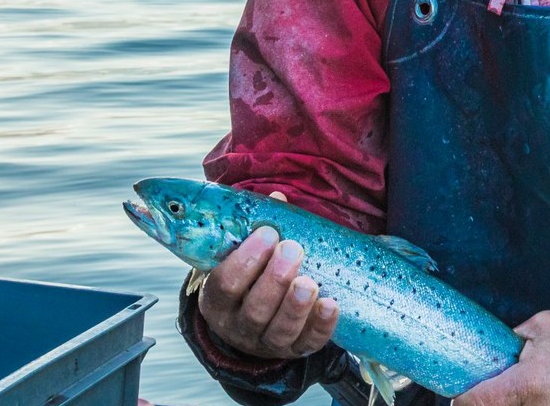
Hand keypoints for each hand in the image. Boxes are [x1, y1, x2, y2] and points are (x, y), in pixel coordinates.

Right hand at [196, 191, 339, 358]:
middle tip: (292, 249)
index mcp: (218, 300)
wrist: (248, 322)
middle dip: (274, 279)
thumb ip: (257, 227)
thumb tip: (278, 197)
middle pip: (254, 310)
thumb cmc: (247, 277)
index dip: (245, 260)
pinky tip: (331, 305)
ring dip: (296, 306)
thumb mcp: (242, 256)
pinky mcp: (294, 351)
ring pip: (279, 331)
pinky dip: (321, 326)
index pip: (225, 284)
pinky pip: (308, 343)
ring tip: (309, 282)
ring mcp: (266, 342)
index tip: (268, 233)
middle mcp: (238, 326)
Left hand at [453, 311, 549, 405]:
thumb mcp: (544, 326)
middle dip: (489, 399)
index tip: (458, 392)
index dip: (461, 397)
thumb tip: (496, 349)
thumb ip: (514, 339)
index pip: (476, 401)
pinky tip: (537, 393)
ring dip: (509, 400)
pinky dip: (528, 403)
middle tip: (488, 388)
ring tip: (523, 386)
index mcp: (526, 385)